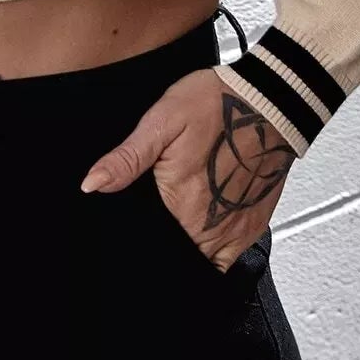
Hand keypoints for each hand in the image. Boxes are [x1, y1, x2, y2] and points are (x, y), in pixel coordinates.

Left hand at [79, 68, 296, 272]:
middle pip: (179, 258)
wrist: (268, 99)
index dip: (141, 244)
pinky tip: (207, 219)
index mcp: (182, 207)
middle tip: (162, 214)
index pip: (154, 249)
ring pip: (204, 261)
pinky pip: (229, 256)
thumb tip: (91, 184)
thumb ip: (127, 158)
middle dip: (166, 246)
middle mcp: (210, 228)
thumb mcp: (161, 122)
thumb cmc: (216, 104)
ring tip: (183, 215)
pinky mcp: (254, 225)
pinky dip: (216, 247)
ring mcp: (235, 230)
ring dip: (190, 246)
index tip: (141, 226)